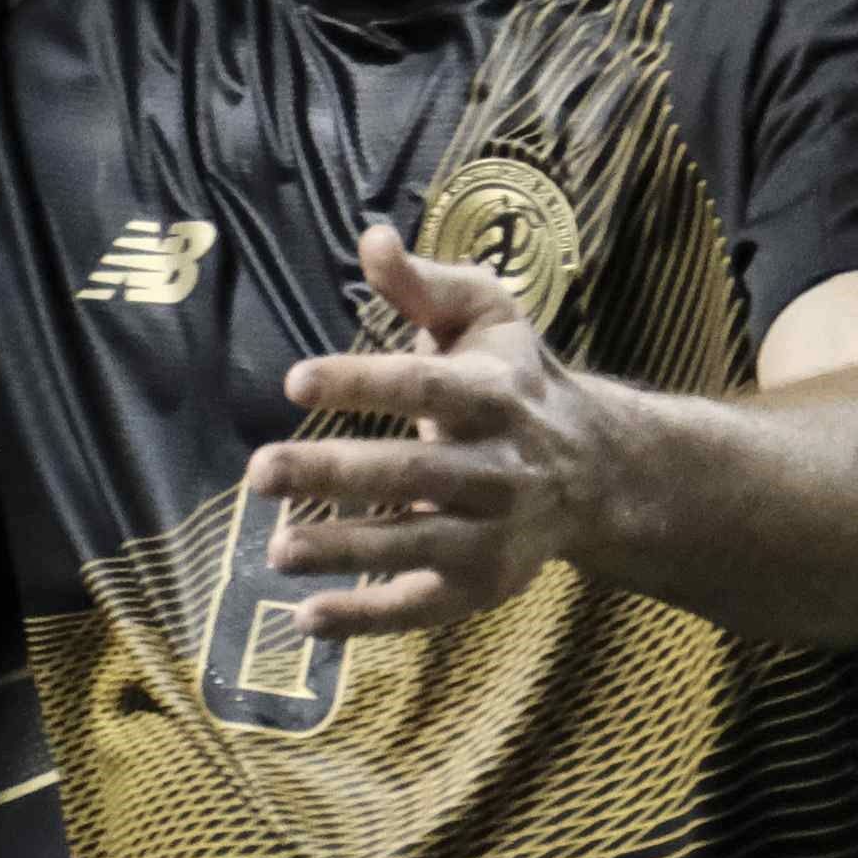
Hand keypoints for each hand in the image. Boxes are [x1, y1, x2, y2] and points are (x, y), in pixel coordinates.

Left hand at [243, 225, 611, 637]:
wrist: (597, 470)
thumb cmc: (516, 378)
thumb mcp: (484, 316)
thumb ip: (423, 284)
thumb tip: (372, 238)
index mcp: (494, 394)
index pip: (424, 387)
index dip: (362, 383)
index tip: (295, 381)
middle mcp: (499, 467)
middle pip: (412, 474)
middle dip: (334, 474)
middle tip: (260, 470)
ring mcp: (493, 535)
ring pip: (414, 548)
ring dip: (344, 551)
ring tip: (276, 549)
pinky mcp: (482, 586)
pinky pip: (422, 609)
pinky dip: (367, 619)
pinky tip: (306, 618)